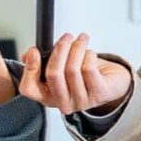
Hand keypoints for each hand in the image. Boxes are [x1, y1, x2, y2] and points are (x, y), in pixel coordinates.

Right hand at [18, 33, 133, 116]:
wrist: (111, 82)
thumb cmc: (84, 74)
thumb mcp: (60, 67)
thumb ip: (43, 61)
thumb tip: (28, 55)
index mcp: (48, 97)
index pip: (29, 89)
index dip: (30, 68)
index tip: (34, 50)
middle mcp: (63, 103)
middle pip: (53, 74)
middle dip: (59, 50)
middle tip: (66, 37)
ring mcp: (81, 101)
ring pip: (72, 69)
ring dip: (77, 48)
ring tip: (81, 39)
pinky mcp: (98, 94)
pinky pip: (88, 69)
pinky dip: (89, 55)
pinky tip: (90, 53)